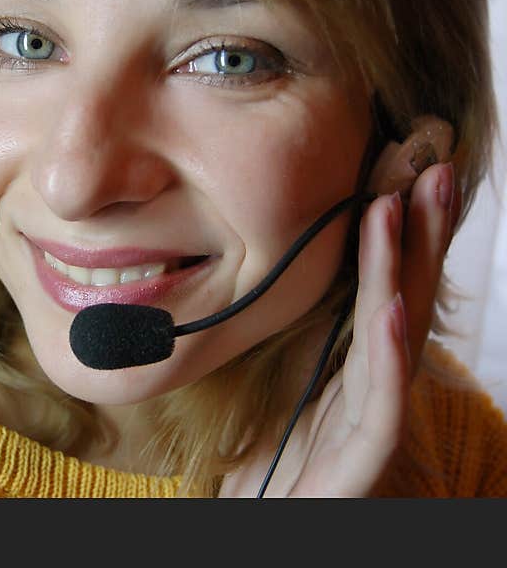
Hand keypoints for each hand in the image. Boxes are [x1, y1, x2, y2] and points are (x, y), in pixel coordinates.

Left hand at [218, 160, 460, 496]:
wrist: (257, 519)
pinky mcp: (362, 460)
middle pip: (403, 298)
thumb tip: (282, 262)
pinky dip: (388, 354)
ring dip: (402, 269)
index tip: (402, 172)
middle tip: (432, 169)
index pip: (382, 288)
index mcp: (353, 362)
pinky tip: (393, 306)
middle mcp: (372, 383)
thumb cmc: (269, 450)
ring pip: (396, 336)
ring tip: (405, 208)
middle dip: (420, 234)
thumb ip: (298, 327)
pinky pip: (381, 403)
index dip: (397, 234)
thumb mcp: (279, 373)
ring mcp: (372, 420)